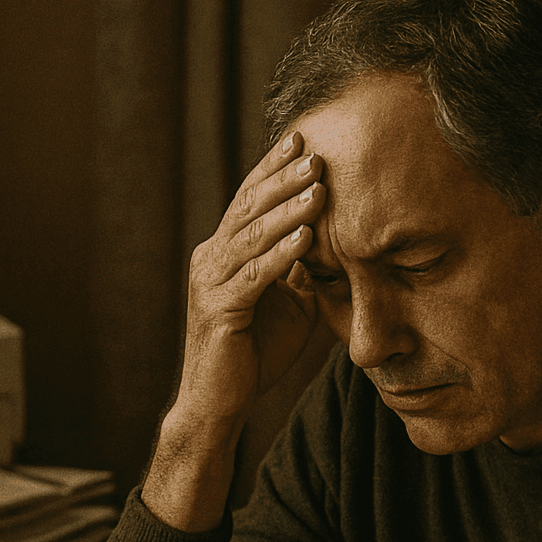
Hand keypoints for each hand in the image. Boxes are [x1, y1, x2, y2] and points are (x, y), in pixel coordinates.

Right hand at [143, 133, 326, 530]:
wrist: (218, 403)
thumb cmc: (251, 356)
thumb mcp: (287, 306)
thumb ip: (301, 274)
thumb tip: (332, 245)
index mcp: (224, 254)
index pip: (250, 202)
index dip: (273, 170)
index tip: (301, 139)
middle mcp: (211, 260)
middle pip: (248, 208)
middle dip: (282, 177)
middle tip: (314, 149)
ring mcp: (210, 283)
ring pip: (252, 236)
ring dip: (286, 209)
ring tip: (317, 184)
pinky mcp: (218, 311)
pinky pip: (254, 276)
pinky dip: (280, 254)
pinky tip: (306, 237)